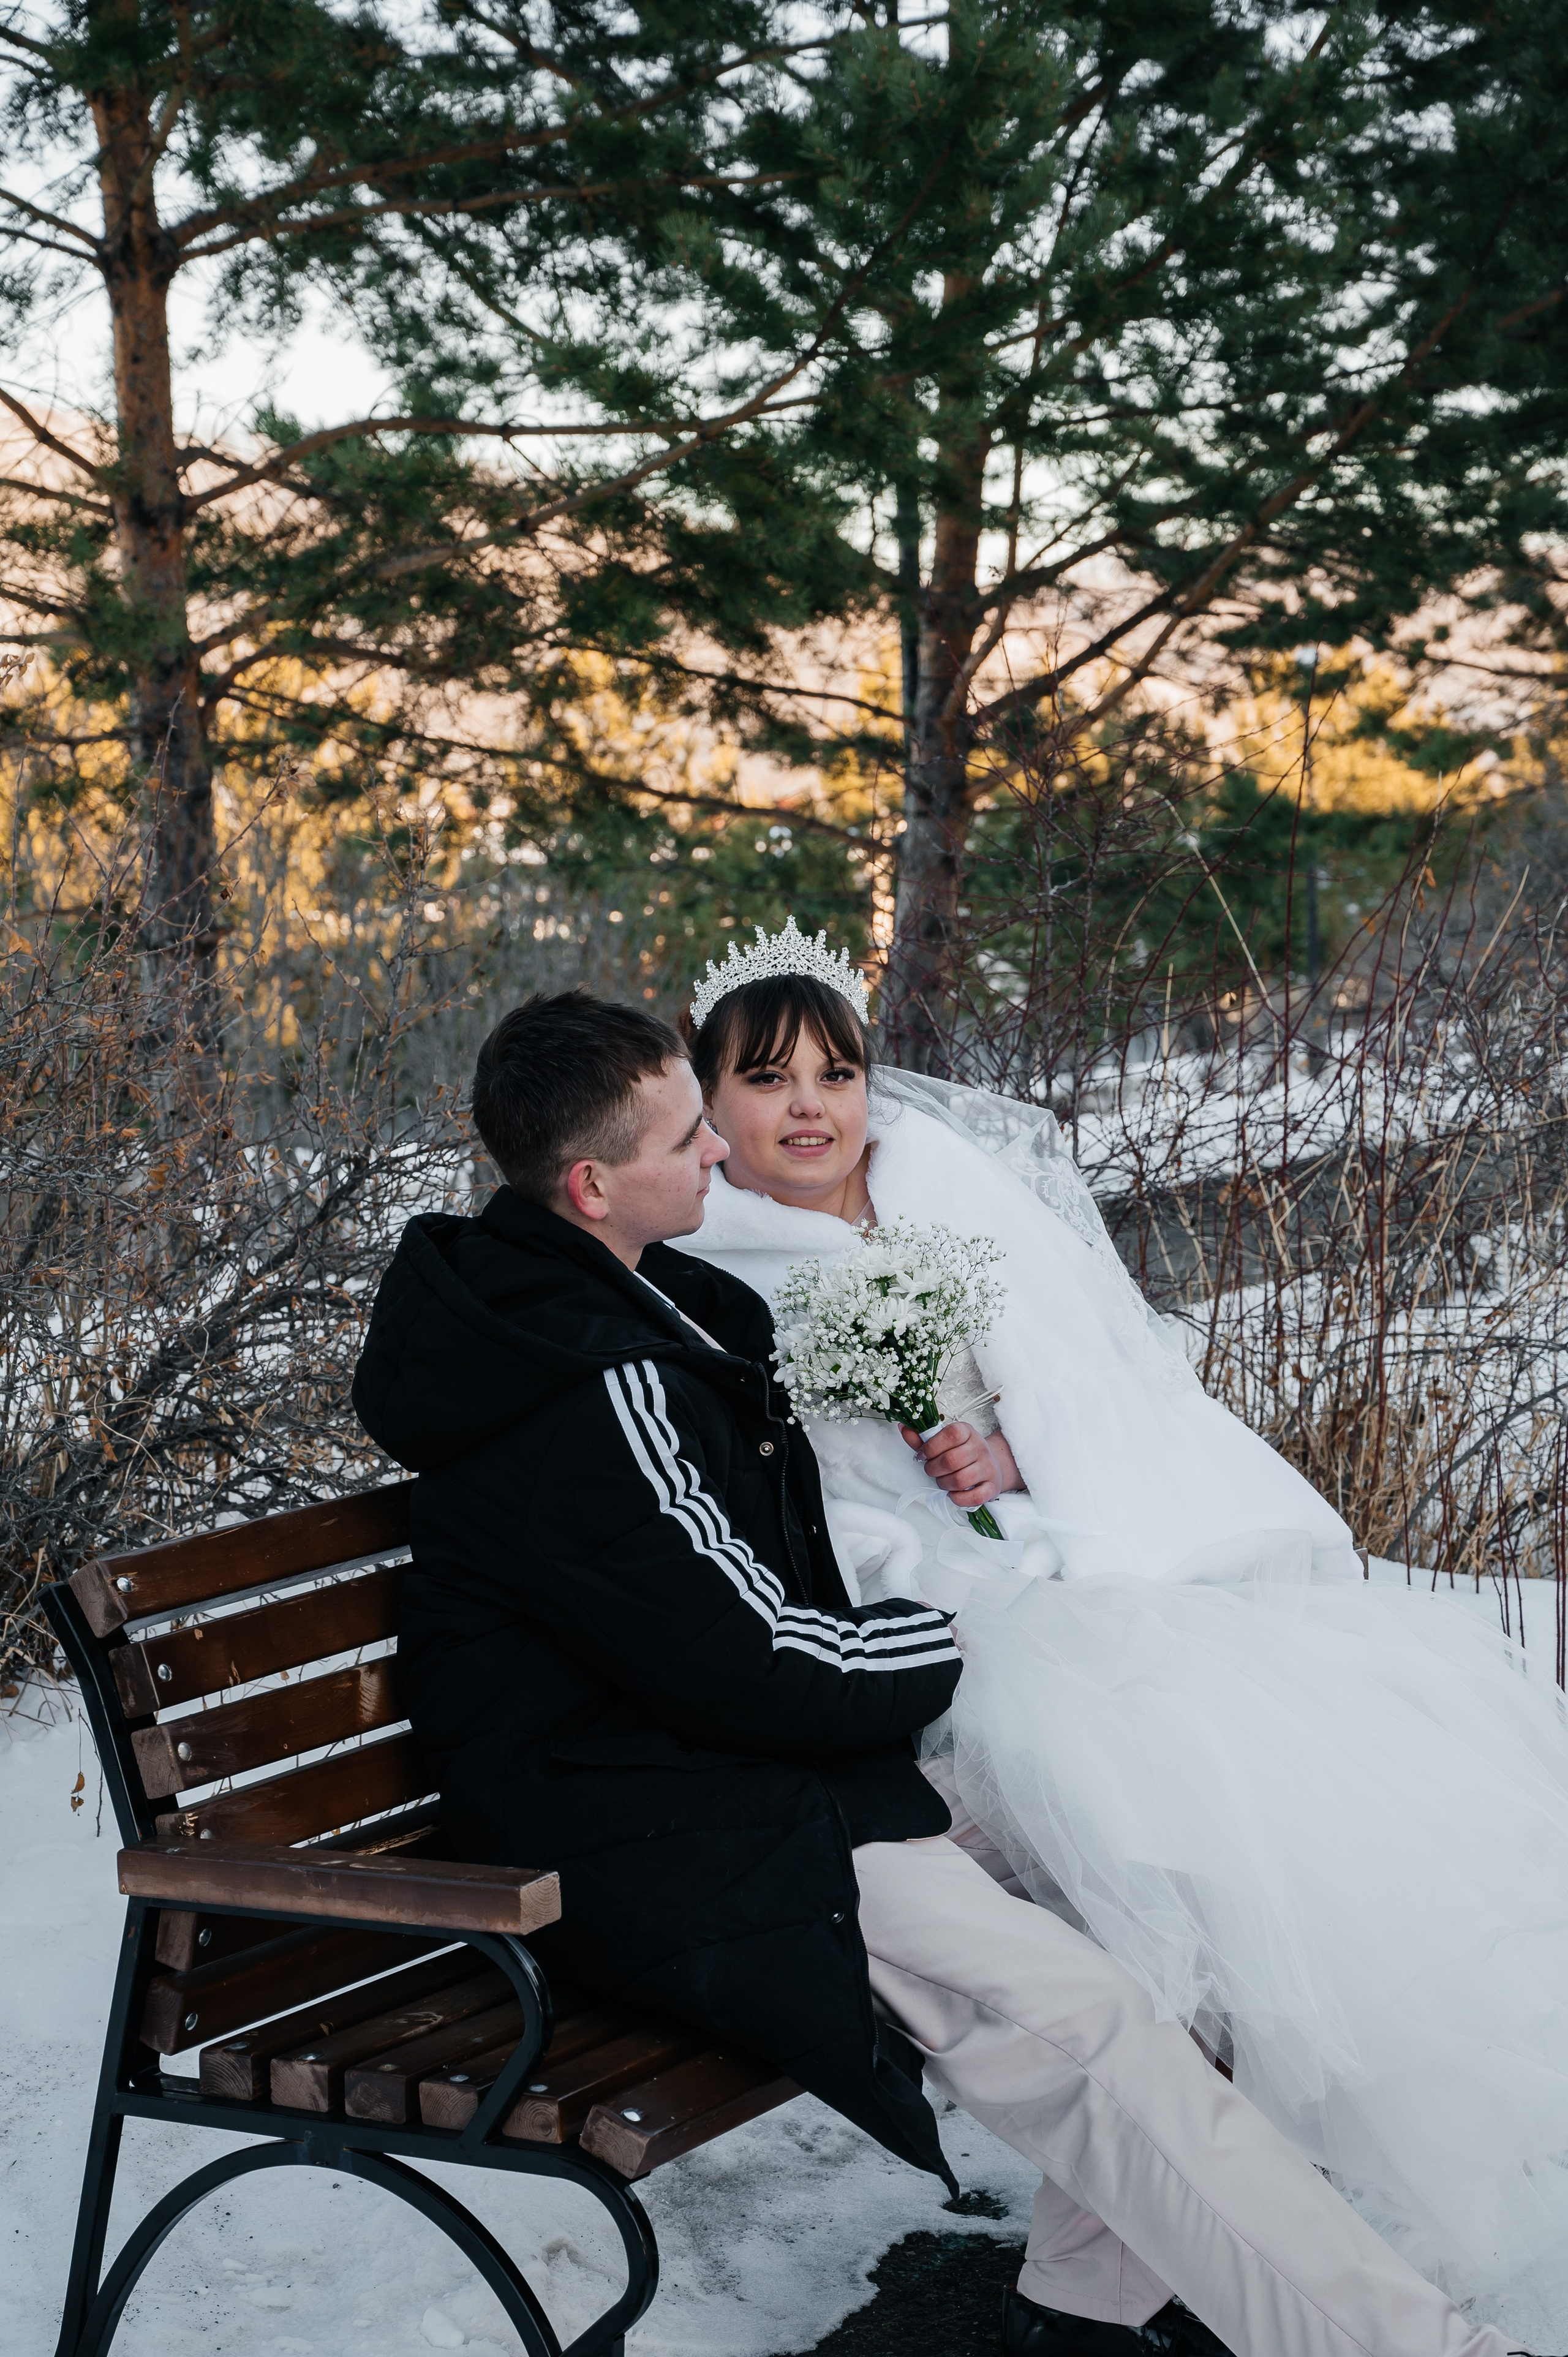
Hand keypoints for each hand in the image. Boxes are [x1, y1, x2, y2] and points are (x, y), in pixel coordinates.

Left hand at [899, 1421, 1023, 1511]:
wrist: (991, 1464)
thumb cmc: (962, 1452)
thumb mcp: (944, 1441)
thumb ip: (922, 1439)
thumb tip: (903, 1428)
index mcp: (967, 1432)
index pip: (951, 1434)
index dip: (931, 1447)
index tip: (922, 1455)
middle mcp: (980, 1448)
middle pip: (952, 1460)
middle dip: (933, 1469)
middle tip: (931, 1470)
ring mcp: (988, 1468)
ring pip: (961, 1480)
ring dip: (944, 1484)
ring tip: (942, 1480)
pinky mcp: (992, 1487)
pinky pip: (974, 1497)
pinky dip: (958, 1498)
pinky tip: (953, 1492)